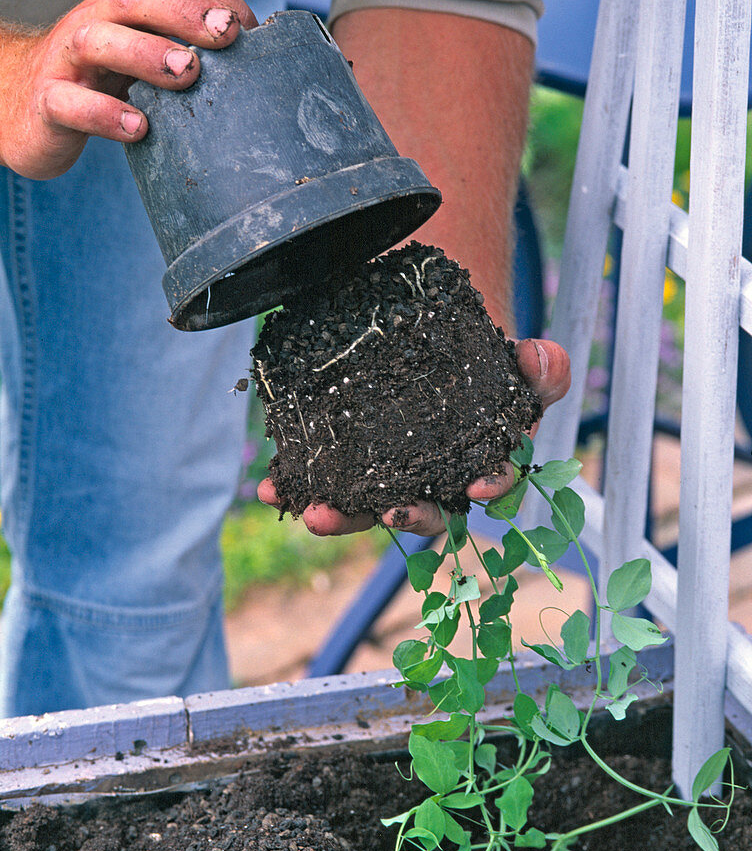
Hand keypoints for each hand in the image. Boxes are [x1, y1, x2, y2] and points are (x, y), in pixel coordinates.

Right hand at [0, 0, 254, 179]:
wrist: (22, 108)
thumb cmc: (98, 85)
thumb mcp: (144, 62)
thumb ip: (188, 56)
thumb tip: (257, 71)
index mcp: (127, 10)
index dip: (215, 0)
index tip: (250, 32)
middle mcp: (96, 22)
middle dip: (184, 12)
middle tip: (227, 37)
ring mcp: (68, 60)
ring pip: (99, 40)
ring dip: (147, 53)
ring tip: (189, 74)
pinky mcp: (48, 103)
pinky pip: (71, 102)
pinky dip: (105, 114)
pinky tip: (138, 127)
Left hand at [257, 337, 570, 536]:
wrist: (425, 336)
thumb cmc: (473, 359)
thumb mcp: (508, 356)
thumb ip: (536, 365)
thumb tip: (545, 359)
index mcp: (479, 462)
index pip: (490, 480)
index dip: (489, 485)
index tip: (478, 485)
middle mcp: (432, 482)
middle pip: (422, 508)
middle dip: (403, 515)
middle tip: (386, 512)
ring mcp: (384, 479)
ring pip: (364, 506)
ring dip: (340, 515)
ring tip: (313, 512)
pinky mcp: (343, 467)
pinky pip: (319, 482)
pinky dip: (294, 489)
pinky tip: (270, 491)